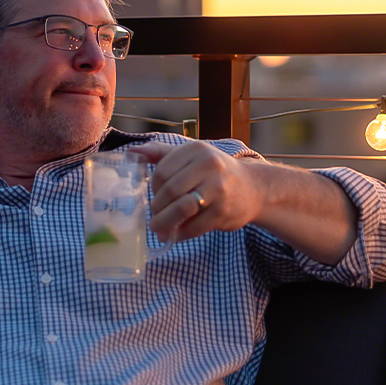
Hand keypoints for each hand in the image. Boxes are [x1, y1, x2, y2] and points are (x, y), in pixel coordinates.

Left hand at [128, 140, 262, 243]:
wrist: (253, 189)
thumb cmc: (215, 172)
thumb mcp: (192, 156)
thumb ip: (162, 154)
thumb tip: (132, 151)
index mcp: (196, 150)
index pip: (162, 171)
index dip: (153, 189)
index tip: (155, 197)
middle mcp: (209, 165)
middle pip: (169, 190)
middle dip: (157, 209)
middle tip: (153, 219)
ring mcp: (218, 188)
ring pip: (181, 209)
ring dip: (165, 223)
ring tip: (158, 230)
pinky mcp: (224, 211)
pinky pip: (195, 226)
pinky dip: (181, 234)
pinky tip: (177, 234)